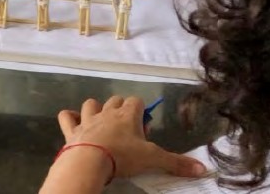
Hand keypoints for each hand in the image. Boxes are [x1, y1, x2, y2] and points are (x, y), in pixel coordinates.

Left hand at [41, 97, 205, 192]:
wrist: (90, 160)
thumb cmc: (123, 156)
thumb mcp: (153, 159)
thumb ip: (176, 163)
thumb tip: (203, 168)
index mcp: (127, 115)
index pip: (136, 101)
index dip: (141, 111)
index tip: (144, 127)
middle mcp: (106, 113)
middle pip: (115, 100)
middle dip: (121, 108)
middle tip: (128, 129)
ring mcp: (87, 120)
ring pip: (90, 104)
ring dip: (95, 109)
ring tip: (102, 123)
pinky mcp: (71, 130)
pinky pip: (66, 116)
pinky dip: (70, 118)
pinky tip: (75, 123)